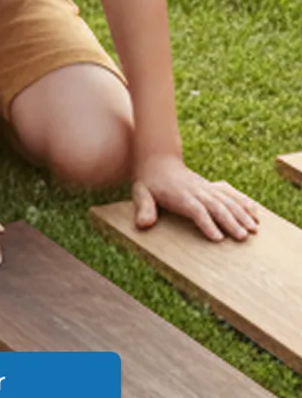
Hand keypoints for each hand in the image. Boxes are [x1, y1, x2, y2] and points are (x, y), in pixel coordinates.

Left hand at [133, 154, 259, 240]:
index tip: (217, 238)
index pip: (196, 210)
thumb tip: (143, 225)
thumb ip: (143, 208)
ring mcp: (206, 188)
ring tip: (255, 228)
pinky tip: (255, 212)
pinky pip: (230, 193)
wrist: (158, 159)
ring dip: (242, 213)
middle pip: (216, 206)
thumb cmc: (149, 181)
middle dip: (231, 222)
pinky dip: (243, 201)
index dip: (207, 223)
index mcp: (180, 195)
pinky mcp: (211, 186)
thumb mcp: (140, 192)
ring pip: (227, 200)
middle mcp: (197, 191)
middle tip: (243, 237)